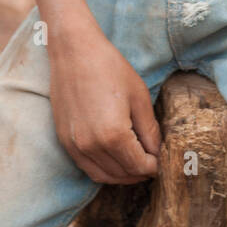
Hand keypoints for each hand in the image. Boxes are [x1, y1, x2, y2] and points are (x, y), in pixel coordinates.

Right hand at [49, 27, 161, 184]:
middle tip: (152, 162)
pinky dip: (104, 170)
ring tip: (136, 164)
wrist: (74, 51)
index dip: (154, 166)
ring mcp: (75, 145)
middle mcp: (92, 146)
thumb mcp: (138, 96)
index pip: (139, 165)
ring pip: (104, 176)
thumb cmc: (109, 67)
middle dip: (140, 172)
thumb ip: (149, 129)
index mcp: (113, 135)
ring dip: (123, 175)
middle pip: (123, 174)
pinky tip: (115, 160)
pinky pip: (87, 167)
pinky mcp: (65, 140)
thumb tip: (157, 151)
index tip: (162, 161)